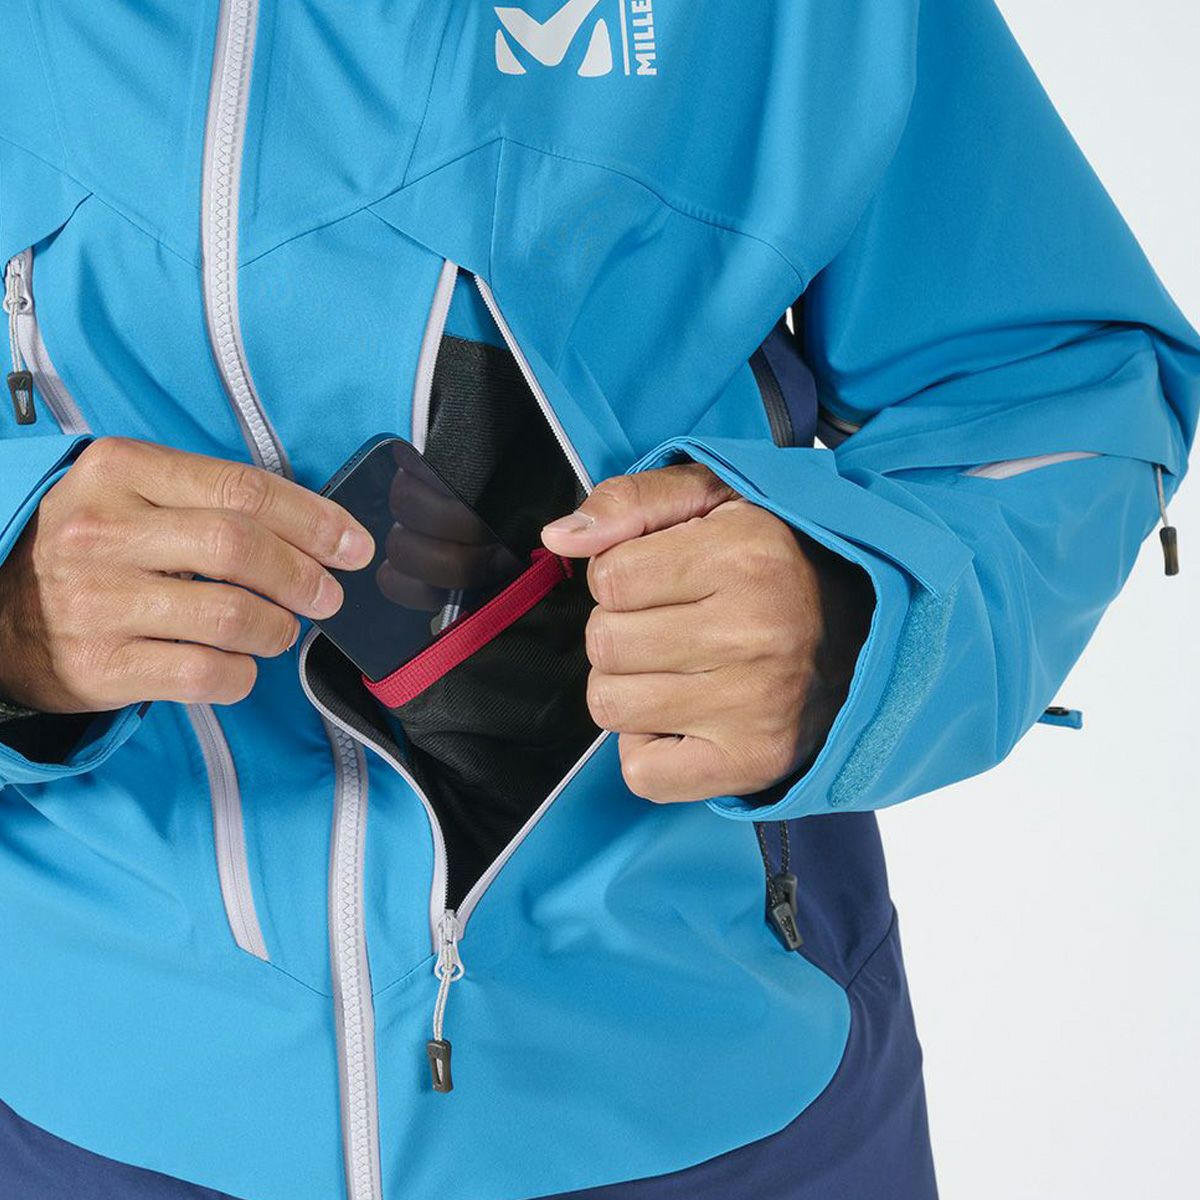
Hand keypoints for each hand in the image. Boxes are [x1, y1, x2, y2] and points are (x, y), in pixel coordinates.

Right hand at [0, 438, 373, 712]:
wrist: (0, 613)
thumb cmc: (96, 547)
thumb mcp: (135, 494)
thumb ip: (213, 498)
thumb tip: (320, 530)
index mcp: (120, 471)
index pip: (243, 489)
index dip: (314, 520)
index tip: (353, 545)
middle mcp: (102, 531)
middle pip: (240, 548)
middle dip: (304, 575)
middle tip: (328, 595)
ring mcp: (97, 602)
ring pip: (231, 616)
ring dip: (278, 628)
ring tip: (280, 630)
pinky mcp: (101, 667)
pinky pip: (206, 675)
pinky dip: (243, 674)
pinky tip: (242, 664)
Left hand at [541, 464, 872, 803]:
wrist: (868, 634)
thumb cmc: (776, 560)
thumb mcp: (714, 499)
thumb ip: (631, 502)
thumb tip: (559, 538)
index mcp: (745, 554)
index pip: (607, 579)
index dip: (621, 577)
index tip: (665, 578)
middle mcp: (754, 632)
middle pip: (603, 644)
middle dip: (623, 631)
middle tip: (675, 625)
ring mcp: (755, 705)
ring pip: (610, 705)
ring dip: (629, 688)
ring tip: (680, 669)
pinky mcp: (752, 762)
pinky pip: (641, 771)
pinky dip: (648, 748)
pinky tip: (686, 716)